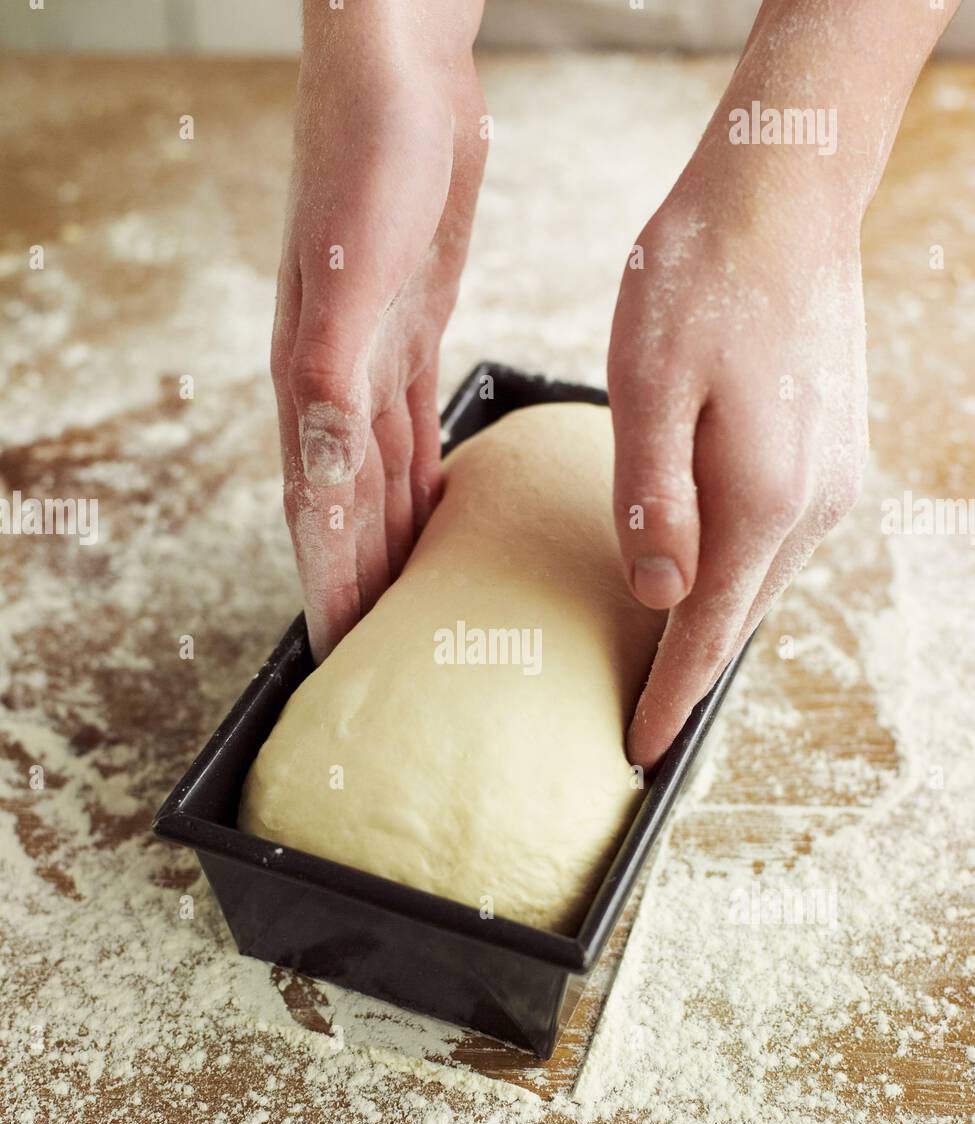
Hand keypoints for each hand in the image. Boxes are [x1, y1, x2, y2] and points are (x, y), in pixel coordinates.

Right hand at [272, 6, 485, 660]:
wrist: (396, 74)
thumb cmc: (364, 159)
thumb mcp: (348, 268)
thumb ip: (328, 368)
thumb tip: (320, 464)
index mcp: (311, 380)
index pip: (318, 508)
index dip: (327, 583)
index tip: (337, 651)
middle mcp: (334, 381)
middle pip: (349, 508)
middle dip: (359, 582)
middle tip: (376, 651)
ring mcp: (373, 358)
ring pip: (383, 478)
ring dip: (392, 543)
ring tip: (408, 603)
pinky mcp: (411, 332)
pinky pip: (416, 432)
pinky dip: (424, 482)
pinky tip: (438, 512)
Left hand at [608, 174, 866, 766]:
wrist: (783, 197)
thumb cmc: (698, 277)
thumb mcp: (647, 385)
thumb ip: (651, 498)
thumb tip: (657, 597)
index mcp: (761, 500)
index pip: (704, 633)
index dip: (668, 698)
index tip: (638, 753)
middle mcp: (812, 505)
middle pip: (737, 620)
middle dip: (689, 674)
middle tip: (642, 720)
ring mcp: (833, 481)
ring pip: (761, 584)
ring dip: (713, 624)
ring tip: (665, 663)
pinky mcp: (834, 454)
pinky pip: (778, 543)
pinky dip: (737, 575)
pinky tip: (705, 575)